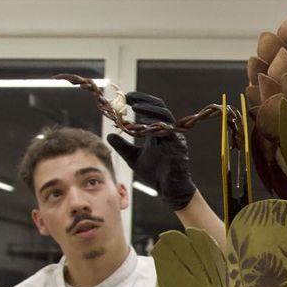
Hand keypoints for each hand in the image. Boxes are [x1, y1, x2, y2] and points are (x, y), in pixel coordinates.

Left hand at [105, 92, 195, 210]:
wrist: (168, 189)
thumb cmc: (154, 174)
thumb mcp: (133, 158)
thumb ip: (122, 146)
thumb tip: (109, 135)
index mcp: (157, 131)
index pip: (151, 109)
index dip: (140, 101)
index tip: (126, 97)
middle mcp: (167, 131)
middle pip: (159, 108)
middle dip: (144, 100)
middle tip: (129, 97)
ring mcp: (174, 137)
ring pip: (164, 116)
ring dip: (150, 109)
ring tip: (135, 106)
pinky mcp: (178, 145)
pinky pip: (168, 130)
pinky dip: (156, 124)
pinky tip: (144, 122)